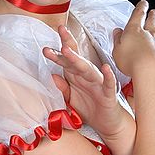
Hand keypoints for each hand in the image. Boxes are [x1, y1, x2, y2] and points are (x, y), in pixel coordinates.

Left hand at [42, 25, 127, 139]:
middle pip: (76, 57)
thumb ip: (62, 88)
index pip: (66, 60)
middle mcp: (87, 76)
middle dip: (67, 44)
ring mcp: (98, 83)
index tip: (45, 47)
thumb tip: (52, 75)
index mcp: (76, 75)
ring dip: (78, 59)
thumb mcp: (71, 99)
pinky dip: (108, 76)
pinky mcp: (108, 94)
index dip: (56, 52)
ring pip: (88, 68)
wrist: (107, 125)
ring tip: (67, 49)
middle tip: (60, 30)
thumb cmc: (90, 108)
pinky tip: (106, 68)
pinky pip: (108, 83)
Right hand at [112, 0, 154, 78]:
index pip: (138, 15)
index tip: (143, 3)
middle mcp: (150, 35)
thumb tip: (117, 31)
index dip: (141, 8)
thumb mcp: (117, 50)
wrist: (150, 71)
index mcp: (135, 31)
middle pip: (153, 21)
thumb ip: (118, 40)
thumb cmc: (131, 61)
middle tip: (154, 11)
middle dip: (153, 14)